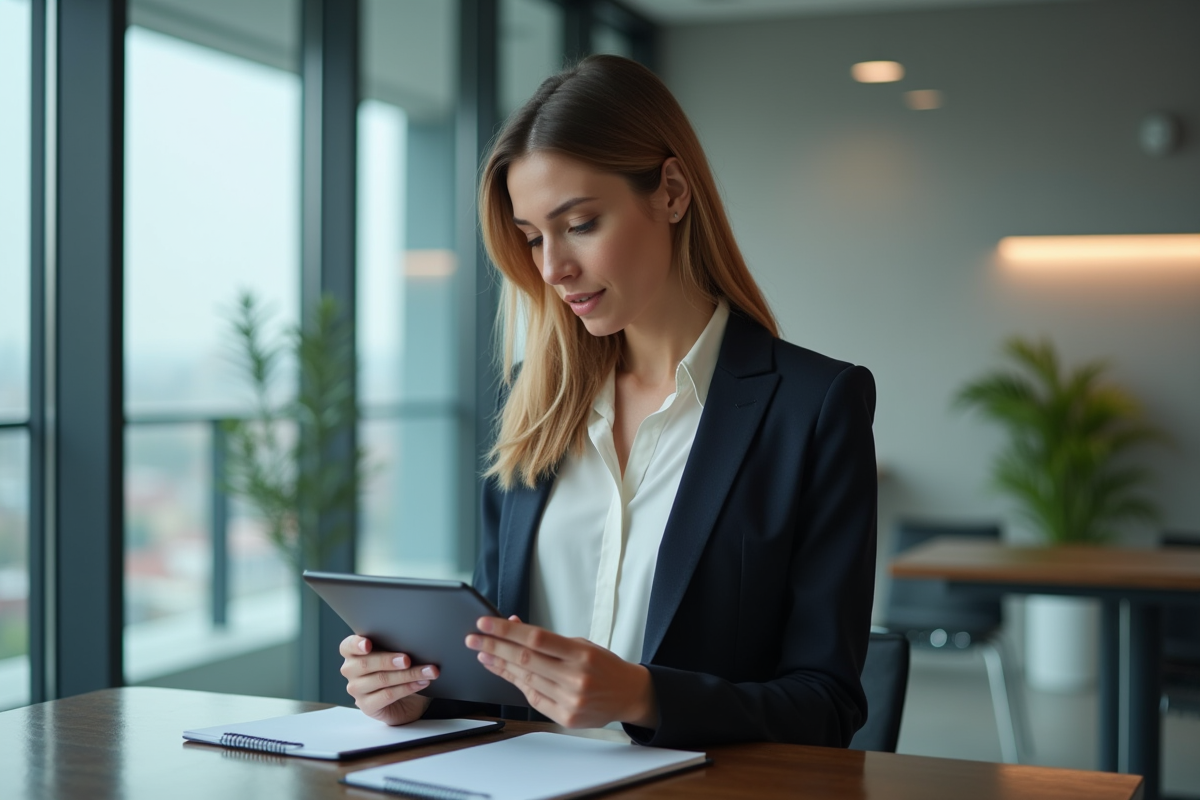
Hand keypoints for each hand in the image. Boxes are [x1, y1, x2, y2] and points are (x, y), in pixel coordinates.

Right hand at [339, 635, 436, 725]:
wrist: (405, 698)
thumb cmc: (398, 669)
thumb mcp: (395, 654)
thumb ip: (394, 645)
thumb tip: (415, 639)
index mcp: (353, 653)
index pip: (347, 646)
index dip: (356, 644)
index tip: (368, 644)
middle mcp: (351, 671)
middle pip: (366, 664)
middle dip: (389, 661)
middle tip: (407, 660)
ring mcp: (357, 690)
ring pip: (381, 679)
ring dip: (408, 675)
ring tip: (428, 671)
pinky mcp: (367, 706)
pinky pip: (388, 695)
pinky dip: (407, 688)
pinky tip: (421, 683)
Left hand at [465, 616, 657, 729]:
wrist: (628, 694)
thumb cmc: (604, 666)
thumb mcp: (581, 644)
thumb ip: (547, 639)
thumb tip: (513, 624)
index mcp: (581, 655)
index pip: (537, 639)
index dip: (507, 630)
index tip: (485, 623)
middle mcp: (575, 678)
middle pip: (525, 660)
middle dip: (495, 647)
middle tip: (473, 639)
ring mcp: (570, 700)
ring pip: (525, 680)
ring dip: (500, 666)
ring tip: (483, 654)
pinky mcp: (565, 717)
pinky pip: (533, 698)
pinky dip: (516, 683)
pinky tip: (503, 671)